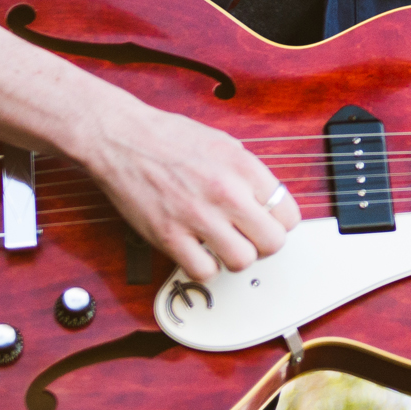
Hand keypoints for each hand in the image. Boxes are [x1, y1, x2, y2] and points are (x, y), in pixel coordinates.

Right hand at [73, 95, 302, 281]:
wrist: (121, 138)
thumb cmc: (170, 138)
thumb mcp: (224, 143)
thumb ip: (249, 175)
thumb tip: (268, 203)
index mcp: (243, 166)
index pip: (289, 214)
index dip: (279, 222)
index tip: (267, 221)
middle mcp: (225, 192)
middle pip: (273, 242)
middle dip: (263, 243)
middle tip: (248, 236)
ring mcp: (197, 216)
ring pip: (242, 262)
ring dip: (234, 257)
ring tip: (221, 243)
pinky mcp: (168, 236)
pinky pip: (203, 272)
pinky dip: (204, 266)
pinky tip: (197, 250)